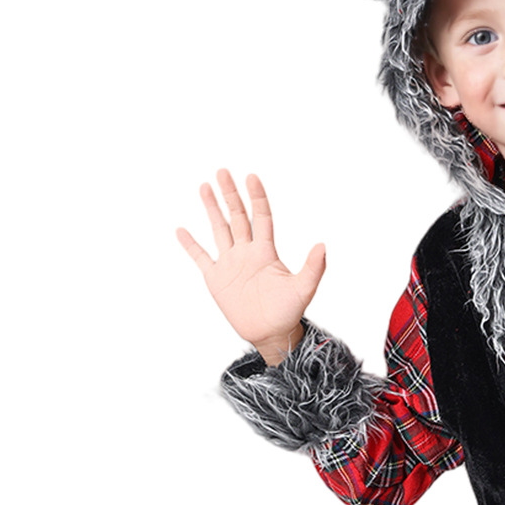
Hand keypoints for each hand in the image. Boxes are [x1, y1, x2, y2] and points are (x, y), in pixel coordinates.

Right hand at [176, 170, 325, 354]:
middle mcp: (247, 252)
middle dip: (230, 194)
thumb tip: (323, 246)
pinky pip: (201, 257)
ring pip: (219, 229)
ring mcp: (230, 264)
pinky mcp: (217, 279)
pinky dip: (191, 245)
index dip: (256, 197)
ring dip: (212, 209)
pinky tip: (181, 230)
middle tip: (222, 171)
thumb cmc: (289, 312)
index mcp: (265, 251)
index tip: (251, 177)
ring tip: (204, 186)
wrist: (271, 334)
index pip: (261, 217)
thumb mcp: (303, 289)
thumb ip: (313, 267)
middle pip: (237, 216)